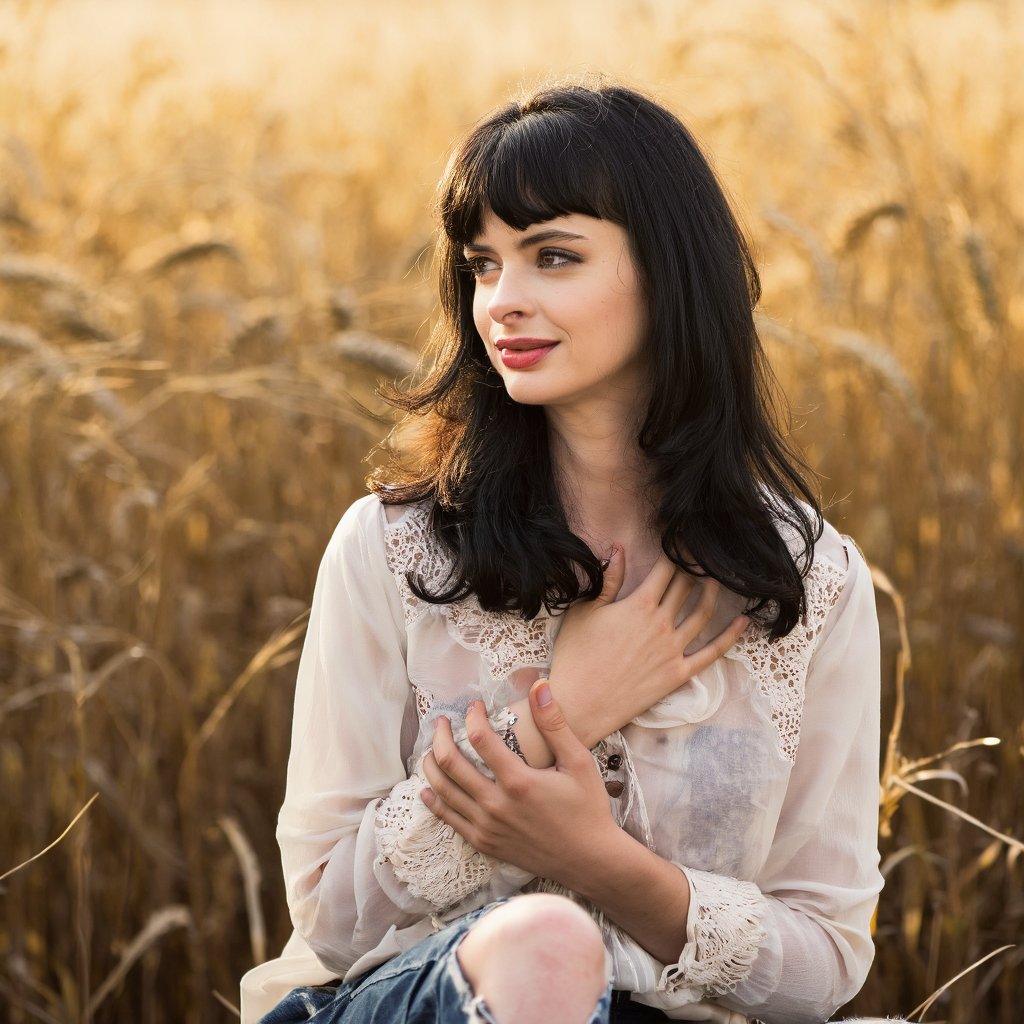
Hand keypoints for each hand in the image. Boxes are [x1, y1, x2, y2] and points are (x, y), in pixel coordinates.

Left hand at [420, 682, 618, 884]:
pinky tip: (428, 789)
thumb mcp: (578, 762)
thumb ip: (555, 723)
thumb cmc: (587, 808)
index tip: (474, 706)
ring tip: (431, 749)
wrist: (589, 860)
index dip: (472, 717)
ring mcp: (487, 827)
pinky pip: (449, 819)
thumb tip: (539, 685)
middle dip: (441, 737)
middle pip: (450, 763)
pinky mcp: (484, 843)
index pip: (480, 738)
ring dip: (432, 765)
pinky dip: (434, 801)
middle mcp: (496, 805)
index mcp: (518, 782)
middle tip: (441, 723)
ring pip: (443, 791)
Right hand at [549, 544, 748, 746]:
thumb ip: (608, 579)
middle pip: (686, 586)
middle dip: (695, 566)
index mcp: (639, 604)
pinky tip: (742, 622)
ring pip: (702, 612)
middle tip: (701, 554)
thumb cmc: (575, 655)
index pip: (666, 568)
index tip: (682, 539)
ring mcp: (673, 649)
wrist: (579, 703)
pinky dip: (730, 636)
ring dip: (712, 592)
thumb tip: (618, 549)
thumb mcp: (585, 610)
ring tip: (718, 577)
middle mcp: (661, 623)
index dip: (676, 550)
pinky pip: (712, 652)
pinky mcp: (678, 673)